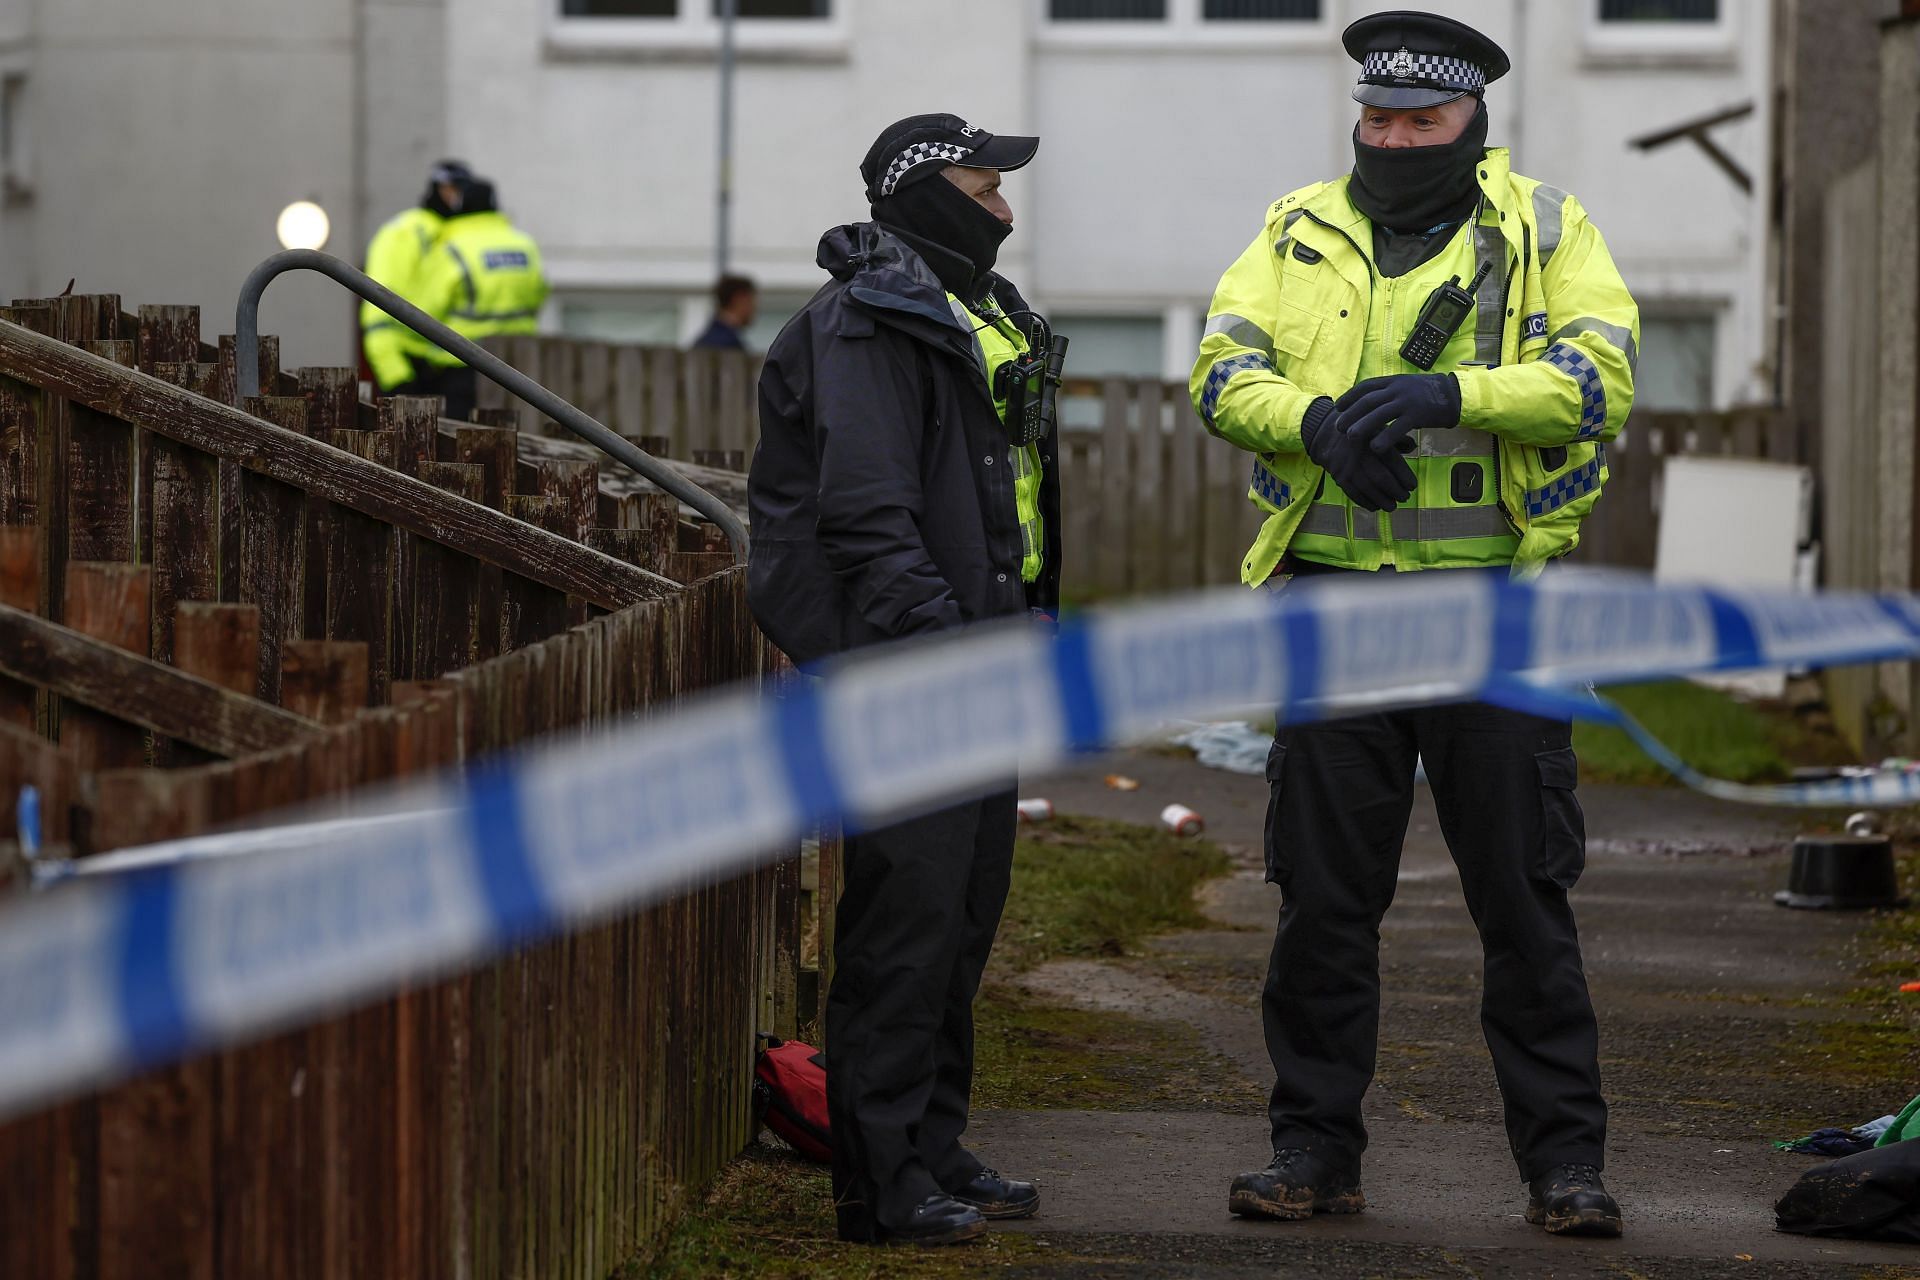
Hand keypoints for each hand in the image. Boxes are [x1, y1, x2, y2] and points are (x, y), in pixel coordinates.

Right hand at [1302, 398, 1415, 512]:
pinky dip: (1366, 502)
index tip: (1413, 486)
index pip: (1393, 462)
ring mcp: (1348, 468)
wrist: (1326, 434)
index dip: (1405, 477)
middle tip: (1405, 498)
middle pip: (1382, 478)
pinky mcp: (1339, 478)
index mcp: (1373, 440)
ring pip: (1368, 489)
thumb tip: (1413, 447)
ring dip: (1382, 500)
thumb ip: (1396, 438)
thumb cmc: (1360, 433)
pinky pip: (1353, 494)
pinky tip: (1375, 507)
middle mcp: (1360, 454)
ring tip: (1392, 506)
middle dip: (1396, 491)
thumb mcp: (1378, 427)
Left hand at [1334, 374, 1460, 457]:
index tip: (1338, 408)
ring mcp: (1407, 401)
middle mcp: (1397, 389)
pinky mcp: (1418, 415)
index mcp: (1393, 381)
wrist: (1453, 394)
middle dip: (1351, 414)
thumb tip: (1365, 401)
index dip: (1349, 397)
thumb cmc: (1426, 393)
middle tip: (1338, 427)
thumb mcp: (1404, 386)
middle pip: (1368, 401)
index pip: (1365, 387)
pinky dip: (1385, 438)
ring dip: (1363, 425)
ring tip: (1350, 437)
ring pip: (1380, 413)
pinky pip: (1398, 427)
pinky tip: (1375, 448)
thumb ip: (1387, 392)